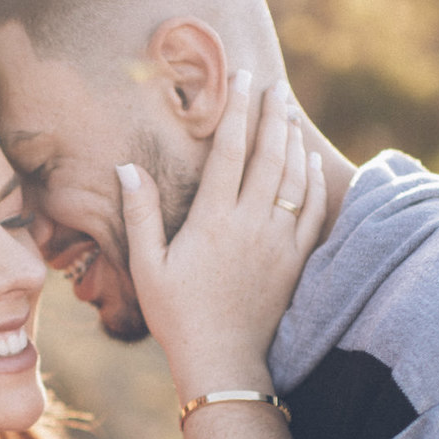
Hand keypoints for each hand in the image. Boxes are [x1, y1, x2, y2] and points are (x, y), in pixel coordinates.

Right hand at [120, 75, 326, 400]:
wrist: (222, 362)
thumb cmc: (176, 316)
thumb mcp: (146, 267)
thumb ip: (139, 214)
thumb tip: (126, 167)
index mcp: (212, 220)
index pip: (230, 149)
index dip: (238, 108)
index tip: (244, 76)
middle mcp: (251, 224)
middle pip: (269, 154)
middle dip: (273, 114)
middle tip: (276, 86)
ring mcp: (278, 242)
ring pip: (294, 178)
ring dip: (293, 141)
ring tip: (290, 115)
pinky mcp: (295, 261)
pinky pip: (312, 210)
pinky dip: (312, 181)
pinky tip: (308, 162)